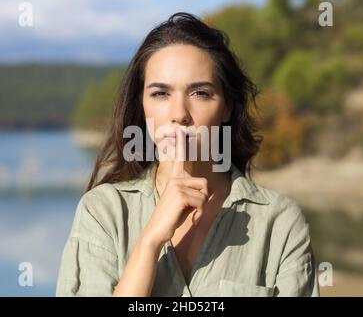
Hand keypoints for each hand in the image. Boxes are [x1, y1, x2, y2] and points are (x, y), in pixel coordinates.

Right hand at [142, 127, 208, 247]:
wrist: (156, 232)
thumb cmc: (171, 218)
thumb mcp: (183, 203)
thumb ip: (192, 193)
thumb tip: (205, 189)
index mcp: (174, 179)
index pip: (179, 158)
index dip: (180, 144)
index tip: (180, 130)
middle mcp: (175, 179)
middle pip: (204, 184)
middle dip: (203, 200)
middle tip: (191, 211)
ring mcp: (176, 186)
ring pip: (204, 194)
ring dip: (201, 208)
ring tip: (189, 215)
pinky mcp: (179, 195)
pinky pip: (201, 202)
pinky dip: (199, 213)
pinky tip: (190, 219)